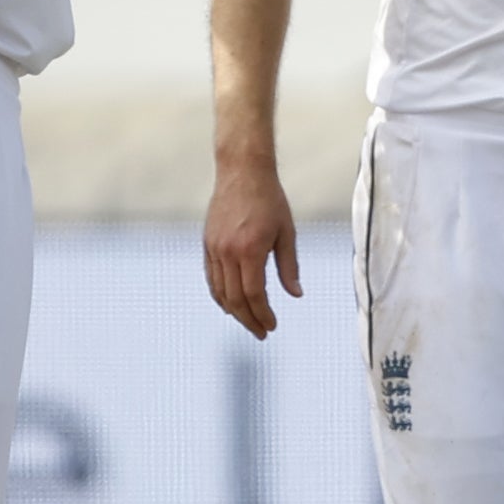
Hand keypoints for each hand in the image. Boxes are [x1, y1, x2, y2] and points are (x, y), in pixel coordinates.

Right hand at [203, 153, 301, 339]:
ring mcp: (214, 248)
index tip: (272, 326)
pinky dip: (219, 295)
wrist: (242, 171)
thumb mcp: (286, 232)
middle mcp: (228, 251)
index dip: (263, 314)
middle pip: (235, 298)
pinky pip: (211, 277)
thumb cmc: (270, 200)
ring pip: (220, 291)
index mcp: (251, 249)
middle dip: (249, 319)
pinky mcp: (207, 243)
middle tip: (262, 332)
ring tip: (248, 322)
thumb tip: (296, 295)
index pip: (254, 294)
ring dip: (234, 311)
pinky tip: (230, 304)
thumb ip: (289, 266)